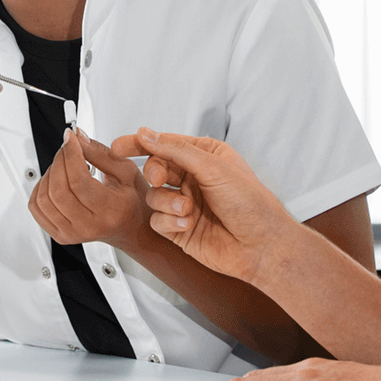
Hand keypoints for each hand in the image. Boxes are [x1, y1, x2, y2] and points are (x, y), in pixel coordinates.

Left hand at [27, 131, 151, 249]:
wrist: (131, 229)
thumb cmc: (132, 202)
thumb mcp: (126, 171)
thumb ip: (100, 153)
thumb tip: (78, 137)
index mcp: (111, 211)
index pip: (79, 181)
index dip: (70, 154)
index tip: (71, 138)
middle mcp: (90, 227)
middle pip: (59, 189)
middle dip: (59, 160)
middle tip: (67, 148)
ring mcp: (72, 234)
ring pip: (44, 198)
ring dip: (49, 173)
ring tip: (63, 165)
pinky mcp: (60, 235)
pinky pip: (37, 208)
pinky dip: (39, 188)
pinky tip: (53, 180)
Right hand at [108, 128, 294, 284]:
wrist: (261, 246)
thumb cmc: (250, 203)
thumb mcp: (214, 167)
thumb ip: (176, 150)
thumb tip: (147, 134)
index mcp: (204, 157)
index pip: (165, 144)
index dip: (140, 144)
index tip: (118, 146)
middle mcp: (193, 179)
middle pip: (154, 169)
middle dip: (154, 173)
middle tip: (160, 178)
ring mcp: (184, 205)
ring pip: (153, 196)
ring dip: (167, 202)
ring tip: (187, 210)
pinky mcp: (179, 229)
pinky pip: (157, 221)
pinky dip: (169, 222)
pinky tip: (188, 225)